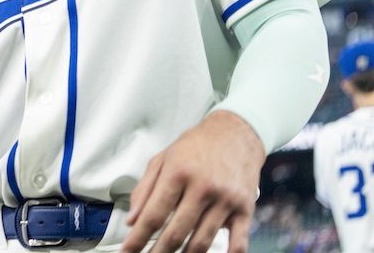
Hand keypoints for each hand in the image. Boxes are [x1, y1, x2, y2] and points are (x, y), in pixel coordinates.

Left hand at [122, 110, 265, 252]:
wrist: (236, 133)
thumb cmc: (196, 146)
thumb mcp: (162, 159)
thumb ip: (144, 189)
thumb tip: (132, 220)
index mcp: (178, 173)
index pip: (153, 215)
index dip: (138, 238)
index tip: (128, 251)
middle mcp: (202, 187)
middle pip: (176, 233)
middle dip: (159, 252)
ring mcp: (225, 199)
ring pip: (202, 241)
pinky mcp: (245, 208)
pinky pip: (238, 241)